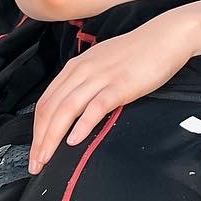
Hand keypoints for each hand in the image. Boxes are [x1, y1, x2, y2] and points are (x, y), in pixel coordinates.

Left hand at [30, 13, 196, 171]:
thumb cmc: (137, 53)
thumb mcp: (101, 64)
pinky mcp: (120, 85)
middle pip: (51, 108)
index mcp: (75, 67)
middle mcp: (82, 71)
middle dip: (39, 139)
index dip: (36, 130)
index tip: (34, 151)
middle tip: (35, 163)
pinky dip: (82, 125)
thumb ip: (85, 83)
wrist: (166, 37)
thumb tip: (74, 109)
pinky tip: (74, 140)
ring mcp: (100, 77)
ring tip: (46, 158)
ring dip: (52, 137)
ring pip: (66, 109)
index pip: (45, 102)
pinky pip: (95, 107)